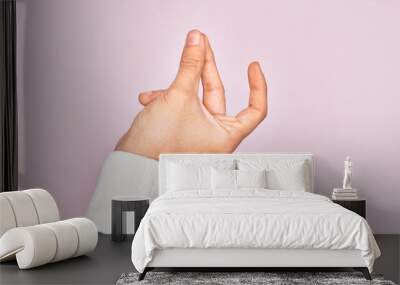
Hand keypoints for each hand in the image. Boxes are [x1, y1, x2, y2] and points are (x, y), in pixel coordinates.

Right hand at [115, 30, 267, 159]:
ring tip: (158, 89)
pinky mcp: (181, 127)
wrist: (132, 163)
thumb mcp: (178, 96)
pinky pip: (179, 104)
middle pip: (216, 93)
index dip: (257, 85)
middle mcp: (214, 135)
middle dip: (203, 67)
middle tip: (198, 43)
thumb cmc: (158, 144)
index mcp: (226, 135)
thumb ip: (190, 65)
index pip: (255, 109)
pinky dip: (165, 98)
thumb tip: (196, 40)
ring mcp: (197, 131)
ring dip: (176, 85)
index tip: (253, 66)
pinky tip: (149, 100)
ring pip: (194, 96)